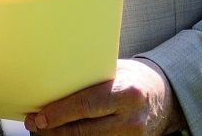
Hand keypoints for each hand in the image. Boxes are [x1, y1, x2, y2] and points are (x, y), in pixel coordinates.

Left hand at [24, 59, 185, 135]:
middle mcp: (131, 118)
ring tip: (46, 129)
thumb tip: (54, 85)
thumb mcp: (115, 72)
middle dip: (56, 129)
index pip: (85, 106)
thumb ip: (91, 81)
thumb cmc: (135, 79)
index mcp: (126, 92)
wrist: (166, 97)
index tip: (40, 117)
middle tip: (36, 124)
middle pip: (84, 130)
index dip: (59, 114)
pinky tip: (65, 133)